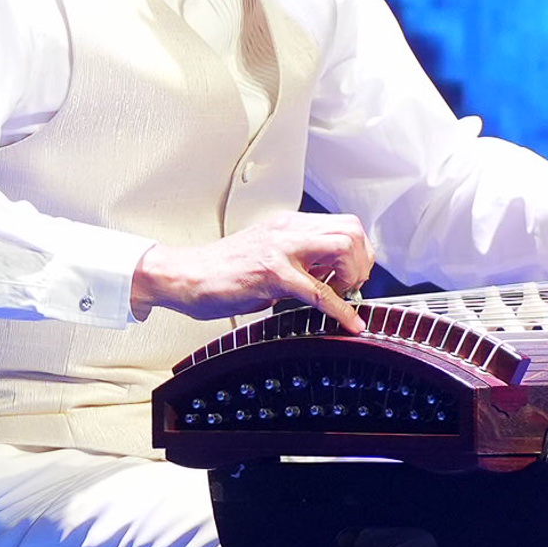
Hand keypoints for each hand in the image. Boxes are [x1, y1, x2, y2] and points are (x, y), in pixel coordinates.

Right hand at [132, 211, 373, 329]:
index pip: (345, 224)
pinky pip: (318, 290)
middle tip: (352, 286)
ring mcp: (280, 249)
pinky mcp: (272, 273)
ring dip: (353, 276)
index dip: (359, 251)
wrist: (185, 276)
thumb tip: (330, 276)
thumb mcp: (269, 256)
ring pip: (342, 247)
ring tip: (343, 296)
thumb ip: (299, 261)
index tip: (353, 275)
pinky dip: (341, 310)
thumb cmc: (222, 271)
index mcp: (289, 224)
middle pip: (351, 230)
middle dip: (362, 262)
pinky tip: (348, 322)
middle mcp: (288, 230)